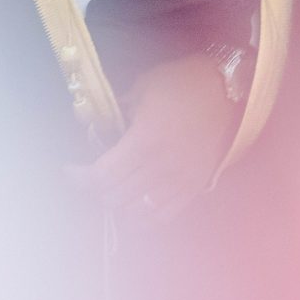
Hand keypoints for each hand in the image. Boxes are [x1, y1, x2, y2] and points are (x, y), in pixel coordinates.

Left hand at [68, 52, 243, 222]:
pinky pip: (162, 217)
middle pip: (114, 198)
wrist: (229, 90)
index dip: (79, 179)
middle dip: (94, 190)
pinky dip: (142, 216)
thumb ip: (114, 110)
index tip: (69, 171)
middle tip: (90, 176)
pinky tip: (134, 204)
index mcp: (145, 141)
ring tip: (112, 189)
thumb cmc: (183, 82)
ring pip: (136, 214)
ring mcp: (180, 182)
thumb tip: (88, 121)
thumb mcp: (142, 87)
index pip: (102, 177)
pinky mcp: (194, 188)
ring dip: (117, 204)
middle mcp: (161, 168)